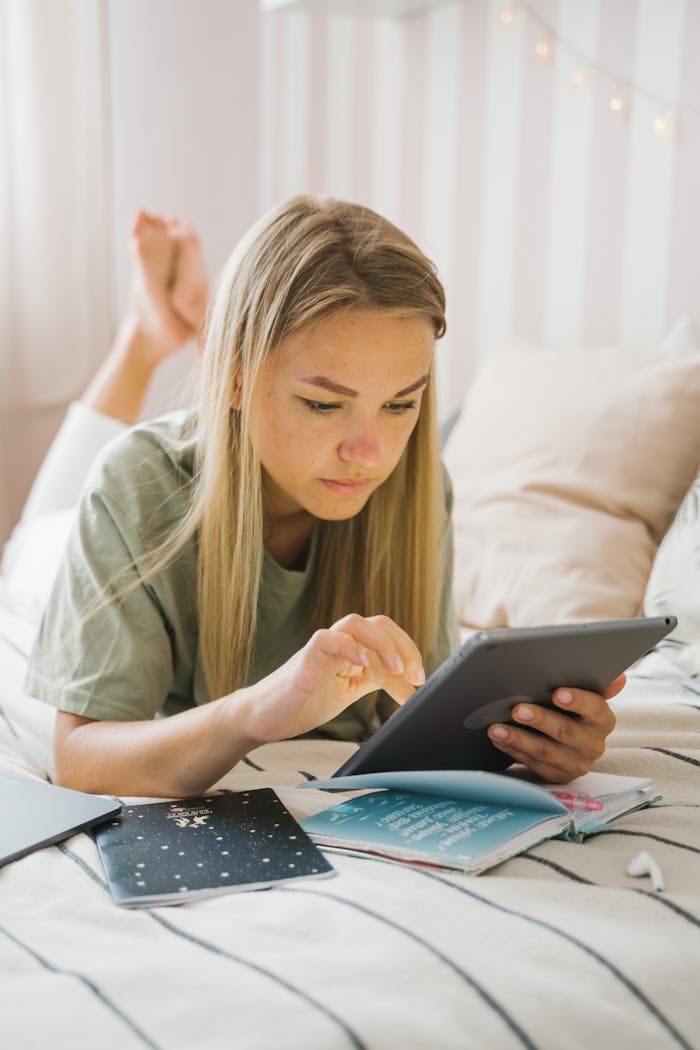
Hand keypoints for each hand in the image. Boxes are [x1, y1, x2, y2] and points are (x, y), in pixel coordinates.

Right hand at [237, 614, 425, 743]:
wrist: (264, 717)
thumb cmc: (305, 702)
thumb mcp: (351, 693)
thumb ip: (377, 683)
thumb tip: (414, 691)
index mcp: (354, 649)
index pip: (389, 635)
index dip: (410, 652)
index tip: (420, 680)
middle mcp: (340, 643)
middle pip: (378, 623)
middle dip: (404, 645)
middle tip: (415, 675)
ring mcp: (322, 648)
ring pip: (354, 623)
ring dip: (381, 642)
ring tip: (396, 668)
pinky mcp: (304, 659)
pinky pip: (326, 640)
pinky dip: (348, 646)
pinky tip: (362, 664)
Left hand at [486, 674, 624, 781]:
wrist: (570, 740)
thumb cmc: (574, 711)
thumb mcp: (586, 695)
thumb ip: (598, 685)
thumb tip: (617, 678)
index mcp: (603, 721)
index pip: (595, 709)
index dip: (577, 701)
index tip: (557, 693)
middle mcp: (592, 745)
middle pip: (566, 732)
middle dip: (540, 720)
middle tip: (518, 710)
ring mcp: (574, 763)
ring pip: (545, 751)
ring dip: (518, 739)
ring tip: (497, 729)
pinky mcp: (556, 775)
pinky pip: (532, 763)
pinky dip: (513, 750)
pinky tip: (499, 739)